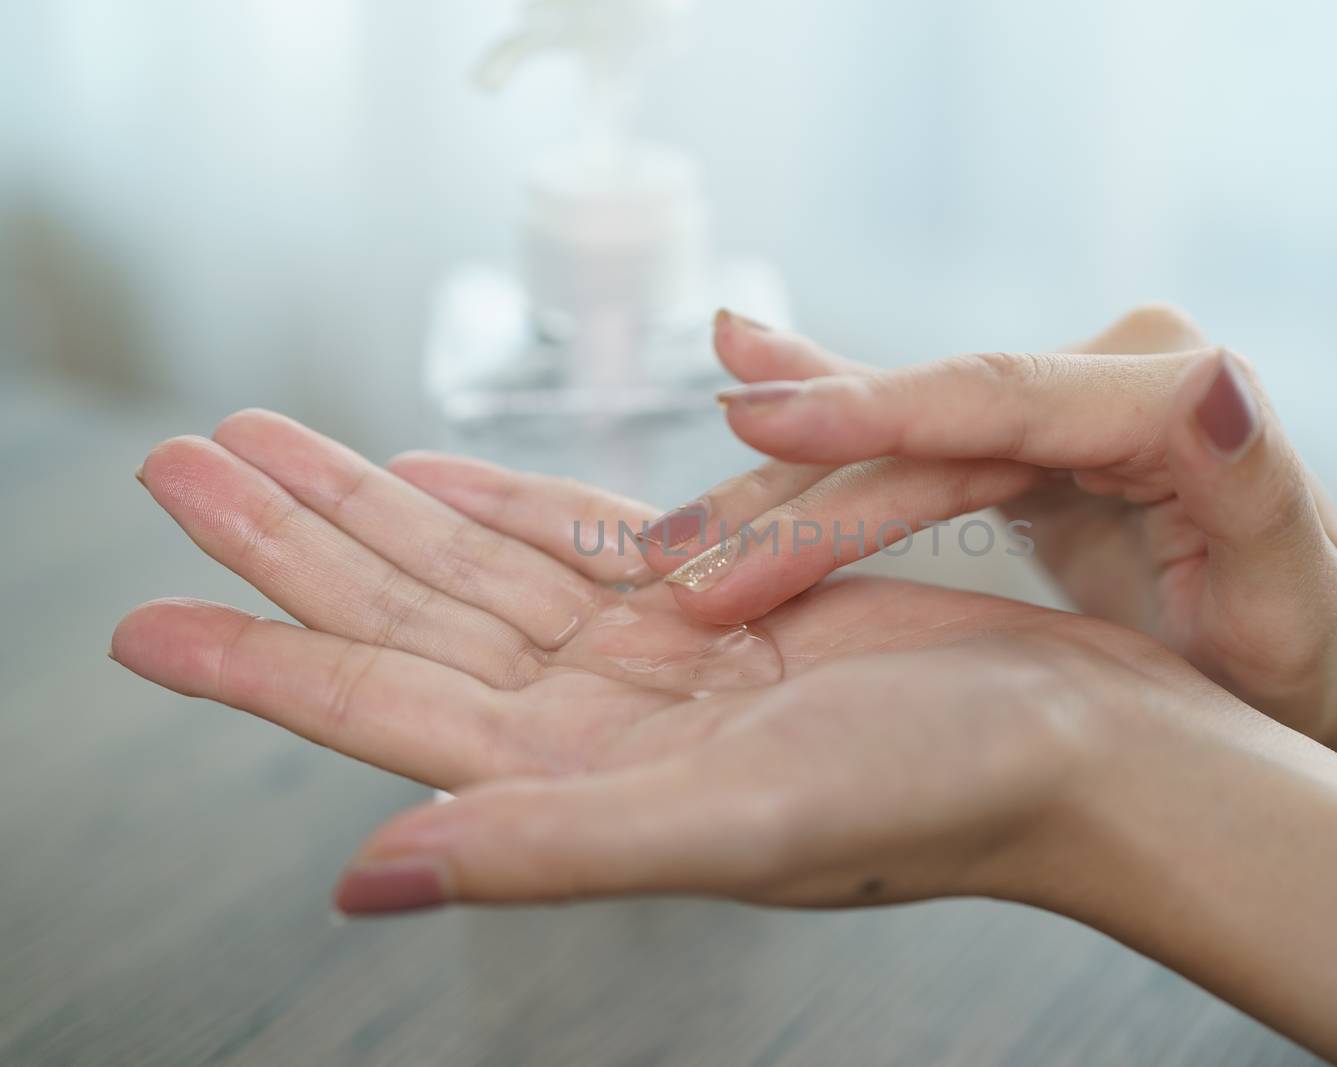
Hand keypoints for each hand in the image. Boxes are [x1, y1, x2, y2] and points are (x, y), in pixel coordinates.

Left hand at [111, 409, 1077, 787]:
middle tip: (181, 466)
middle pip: (405, 620)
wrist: (1078, 748)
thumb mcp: (736, 825)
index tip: (146, 620)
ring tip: (271, 446)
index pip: (382, 715)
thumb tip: (366, 879)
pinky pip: (575, 544)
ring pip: (476, 569)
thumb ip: (544, 848)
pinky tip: (432, 475)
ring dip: (374, 508)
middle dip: (291, 543)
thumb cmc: (940, 797)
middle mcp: (599, 724)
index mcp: (584, 785)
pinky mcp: (715, 602)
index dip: (260, 663)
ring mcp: (651, 660)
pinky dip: (498, 506)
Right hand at [640, 306, 1336, 740]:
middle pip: (925, 423)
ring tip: (668, 528)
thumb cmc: (1286, 651)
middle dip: (799, 489)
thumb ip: (1249, 479)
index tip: (759, 420)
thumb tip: (1213, 377)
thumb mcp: (1284, 594)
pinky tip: (745, 372)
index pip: (1001, 397)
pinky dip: (824, 420)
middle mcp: (1104, 373)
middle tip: (678, 551)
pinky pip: (906, 433)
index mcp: (1170, 396)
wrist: (1286, 658)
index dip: (875, 407)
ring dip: (782, 487)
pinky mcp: (1019, 435)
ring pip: (895, 436)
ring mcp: (1057, 398)